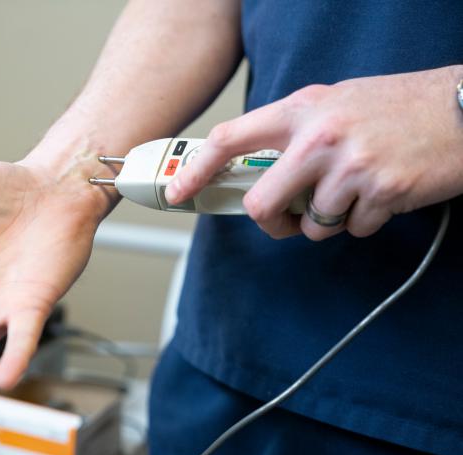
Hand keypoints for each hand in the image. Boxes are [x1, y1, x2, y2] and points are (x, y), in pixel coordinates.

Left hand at [165, 65, 462, 239]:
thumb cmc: (397, 107)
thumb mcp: (335, 103)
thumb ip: (293, 132)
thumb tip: (255, 170)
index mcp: (301, 109)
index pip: (230, 138)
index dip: (196, 169)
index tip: (178, 191)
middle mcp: (319, 137)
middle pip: (260, 204)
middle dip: (271, 222)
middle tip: (287, 219)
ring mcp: (349, 166)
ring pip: (311, 225)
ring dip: (328, 220)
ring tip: (355, 189)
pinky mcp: (380, 192)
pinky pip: (351, 229)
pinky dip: (363, 221)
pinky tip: (381, 193)